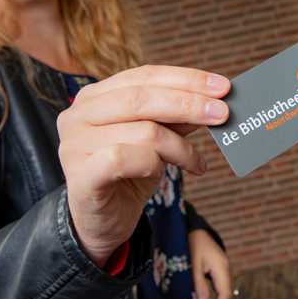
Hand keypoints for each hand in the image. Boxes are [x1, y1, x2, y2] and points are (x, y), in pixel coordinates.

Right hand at [57, 65, 229, 266]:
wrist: (101, 223)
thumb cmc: (128, 176)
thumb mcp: (156, 140)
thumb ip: (177, 118)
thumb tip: (215, 100)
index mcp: (94, 97)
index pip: (144, 75)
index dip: (186, 79)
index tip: (223, 87)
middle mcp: (78, 114)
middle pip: (142, 98)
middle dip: (189, 104)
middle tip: (223, 114)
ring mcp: (74, 144)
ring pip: (142, 131)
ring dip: (179, 147)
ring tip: (195, 162)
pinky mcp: (80, 175)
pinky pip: (124, 158)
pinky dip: (154, 163)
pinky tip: (165, 173)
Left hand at [189, 228, 232, 298]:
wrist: (193, 228)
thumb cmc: (190, 242)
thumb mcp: (191, 261)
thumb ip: (197, 281)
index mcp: (222, 267)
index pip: (224, 295)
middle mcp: (226, 270)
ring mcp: (223, 272)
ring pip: (224, 297)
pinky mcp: (218, 274)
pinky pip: (220, 292)